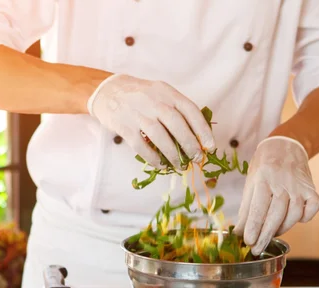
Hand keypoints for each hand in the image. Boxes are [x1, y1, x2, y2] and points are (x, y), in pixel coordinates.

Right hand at [87, 74, 214, 169]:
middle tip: (196, 158)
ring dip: (173, 155)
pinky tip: (160, 165)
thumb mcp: (161, 93)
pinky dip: (152, 158)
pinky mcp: (124, 126)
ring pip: (160, 137)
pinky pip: (141, 146)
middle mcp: (154, 101)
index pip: (190, 110)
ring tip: (180, 165)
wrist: (108, 90)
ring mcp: (138, 113)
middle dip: (190, 145)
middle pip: (177, 125)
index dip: (203, 130)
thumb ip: (177, 109)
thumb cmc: (141, 95)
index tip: (210, 146)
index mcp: (167, 92)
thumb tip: (198, 135)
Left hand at [234, 136, 318, 254]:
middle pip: (275, 214)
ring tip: (271, 233)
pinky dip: (305, 217)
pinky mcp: (312, 188)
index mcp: (263, 179)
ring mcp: (299, 186)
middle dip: (265, 235)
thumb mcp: (251, 183)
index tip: (248, 241)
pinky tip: (296, 219)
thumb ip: (246, 209)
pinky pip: (312, 208)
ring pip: (294, 214)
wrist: (285, 146)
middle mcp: (282, 182)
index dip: (253, 227)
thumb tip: (237, 233)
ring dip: (282, 228)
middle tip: (256, 249)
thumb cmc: (264, 168)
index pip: (258, 207)